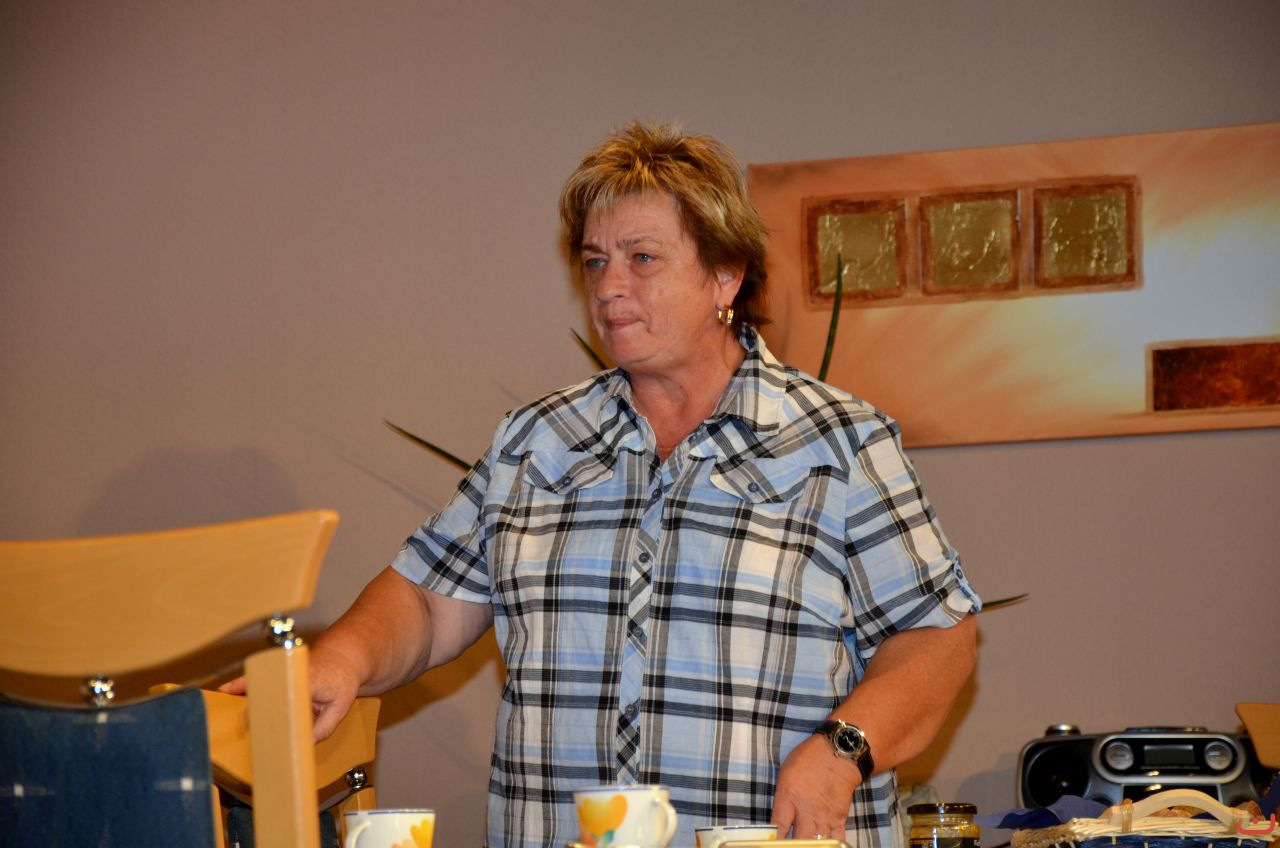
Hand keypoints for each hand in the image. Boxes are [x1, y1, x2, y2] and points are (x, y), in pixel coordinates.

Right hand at [216, 642, 361, 741]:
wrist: (345, 656)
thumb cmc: (342, 681)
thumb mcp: (340, 706)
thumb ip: (323, 727)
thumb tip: (303, 745)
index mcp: (307, 681)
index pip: (283, 696)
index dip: (268, 708)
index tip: (255, 721)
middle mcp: (291, 673)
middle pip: (264, 688)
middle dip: (248, 702)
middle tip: (234, 717)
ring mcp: (284, 669)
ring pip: (257, 679)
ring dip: (239, 689)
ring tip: (222, 702)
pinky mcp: (279, 670)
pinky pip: (258, 677)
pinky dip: (242, 683)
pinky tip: (228, 692)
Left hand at [771, 734, 860, 840]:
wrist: (839, 752)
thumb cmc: (809, 758)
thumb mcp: (786, 774)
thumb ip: (782, 799)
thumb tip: (777, 821)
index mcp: (789, 795)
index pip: (778, 826)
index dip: (774, 840)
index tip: (771, 844)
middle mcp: (807, 809)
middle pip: (799, 840)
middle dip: (794, 845)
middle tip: (789, 844)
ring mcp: (825, 816)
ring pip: (817, 843)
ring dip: (810, 845)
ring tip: (804, 844)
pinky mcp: (840, 818)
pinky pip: (835, 839)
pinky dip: (829, 845)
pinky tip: (823, 844)